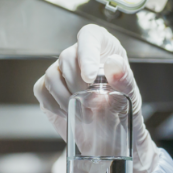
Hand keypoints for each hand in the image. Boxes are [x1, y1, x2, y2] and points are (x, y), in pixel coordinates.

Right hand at [34, 24, 157, 172]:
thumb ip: (125, 80)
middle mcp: (80, 55)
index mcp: (103, 48)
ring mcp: (62, 71)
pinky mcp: (49, 88)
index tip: (91, 77)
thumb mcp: (131, 96)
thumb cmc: (124, 110)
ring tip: (84, 114)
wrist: (114, 136)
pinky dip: (55, 106)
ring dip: (66, 98)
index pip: (89, 36)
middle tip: (94, 103)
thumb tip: (113, 65)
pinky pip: (41, 90)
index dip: (87, 54)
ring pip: (51, 74)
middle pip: (66, 57)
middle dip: (78, 84)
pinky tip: (70, 113)